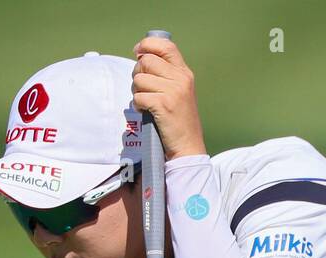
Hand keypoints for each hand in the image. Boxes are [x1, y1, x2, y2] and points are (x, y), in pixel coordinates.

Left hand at [132, 36, 206, 160]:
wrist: (188, 146)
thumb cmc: (179, 120)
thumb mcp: (179, 92)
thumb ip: (166, 74)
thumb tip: (141, 57)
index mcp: (184, 73)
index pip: (166, 45)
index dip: (147, 45)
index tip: (138, 52)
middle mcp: (181, 78)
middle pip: (147, 61)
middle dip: (138, 73)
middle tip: (142, 88)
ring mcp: (173, 91)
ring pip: (139, 79)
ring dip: (136, 92)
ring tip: (145, 102)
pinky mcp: (164, 105)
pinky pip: (139, 97)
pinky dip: (138, 105)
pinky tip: (146, 111)